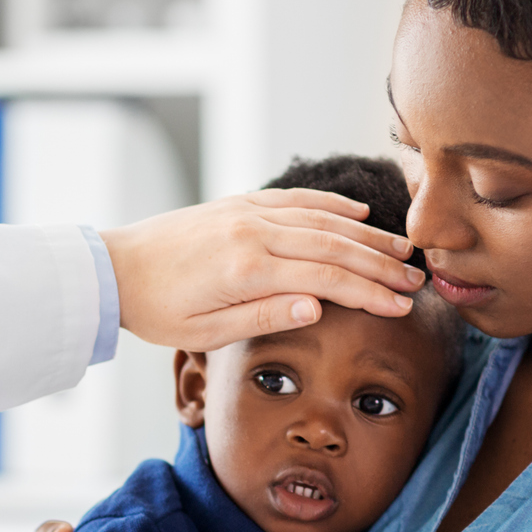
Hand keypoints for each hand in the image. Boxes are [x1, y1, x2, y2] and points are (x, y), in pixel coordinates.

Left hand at [98, 189, 422, 350]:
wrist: (114, 269)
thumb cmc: (156, 310)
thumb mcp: (206, 331)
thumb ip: (265, 316)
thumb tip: (320, 306)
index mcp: (246, 269)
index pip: (326, 279)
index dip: (369, 293)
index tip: (402, 306)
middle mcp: (252, 233)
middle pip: (333, 246)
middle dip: (380, 265)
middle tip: (417, 280)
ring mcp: (246, 213)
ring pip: (320, 220)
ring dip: (365, 235)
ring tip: (401, 249)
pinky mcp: (238, 203)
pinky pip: (294, 200)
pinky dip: (329, 205)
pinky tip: (357, 214)